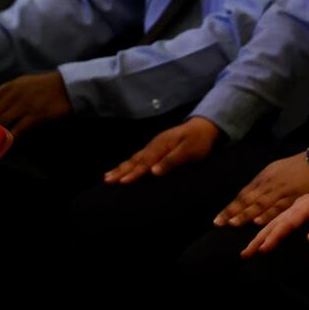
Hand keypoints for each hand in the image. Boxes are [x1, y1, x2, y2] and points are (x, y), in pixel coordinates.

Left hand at [0, 71, 71, 135]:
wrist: (64, 85)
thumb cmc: (41, 85)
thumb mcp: (19, 84)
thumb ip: (5, 94)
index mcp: (6, 88)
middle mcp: (11, 96)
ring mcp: (23, 106)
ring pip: (0, 121)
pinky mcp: (34, 115)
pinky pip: (18, 128)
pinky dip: (10, 137)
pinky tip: (5, 145)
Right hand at [104, 117, 220, 183]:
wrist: (202, 126)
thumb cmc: (198, 141)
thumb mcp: (189, 151)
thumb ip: (171, 161)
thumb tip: (154, 172)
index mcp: (160, 147)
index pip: (144, 163)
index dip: (133, 174)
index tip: (122, 182)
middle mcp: (152, 146)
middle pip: (133, 161)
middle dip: (119, 171)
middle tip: (106, 180)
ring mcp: (152, 147)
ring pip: (133, 159)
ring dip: (119, 168)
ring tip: (107, 177)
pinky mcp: (154, 149)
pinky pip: (137, 158)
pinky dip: (127, 164)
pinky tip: (122, 169)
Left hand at [215, 153, 308, 226]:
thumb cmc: (293, 168)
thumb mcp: (273, 172)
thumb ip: (260, 185)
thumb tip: (247, 198)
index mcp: (262, 179)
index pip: (242, 196)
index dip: (230, 209)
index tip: (218, 220)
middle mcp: (268, 185)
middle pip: (248, 200)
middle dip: (233, 213)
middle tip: (220, 223)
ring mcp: (281, 191)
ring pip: (261, 204)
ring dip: (247, 215)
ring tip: (235, 224)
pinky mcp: (295, 197)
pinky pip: (280, 207)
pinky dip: (269, 215)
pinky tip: (260, 222)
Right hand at [242, 186, 308, 255]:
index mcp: (306, 204)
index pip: (286, 222)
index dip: (274, 236)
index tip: (262, 248)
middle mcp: (297, 205)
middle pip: (274, 222)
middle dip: (258, 238)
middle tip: (245, 253)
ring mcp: (297, 208)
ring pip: (274, 222)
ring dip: (259, 236)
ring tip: (247, 249)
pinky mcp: (299, 213)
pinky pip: (279, 222)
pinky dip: (267, 231)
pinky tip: (261, 239)